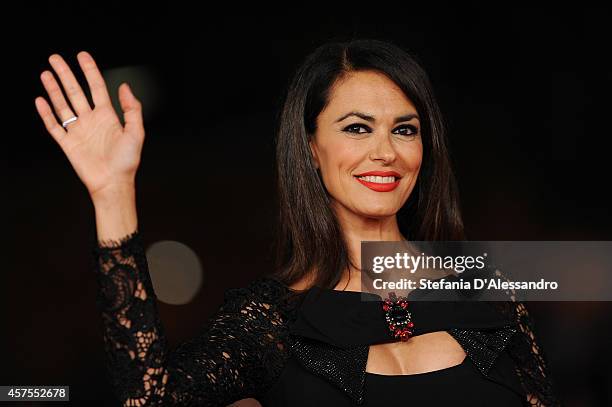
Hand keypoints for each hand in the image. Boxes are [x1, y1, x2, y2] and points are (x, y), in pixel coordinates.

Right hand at [35, 51, 144, 199]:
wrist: (113, 184)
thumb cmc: (127, 162)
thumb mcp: (136, 133)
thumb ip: (132, 109)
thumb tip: (124, 86)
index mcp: (108, 116)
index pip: (96, 87)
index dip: (89, 71)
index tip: (82, 56)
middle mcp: (91, 120)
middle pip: (75, 92)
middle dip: (65, 74)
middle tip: (55, 58)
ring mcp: (78, 131)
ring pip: (62, 105)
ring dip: (54, 89)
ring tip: (46, 73)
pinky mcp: (68, 143)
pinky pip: (54, 125)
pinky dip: (46, 113)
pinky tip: (40, 100)